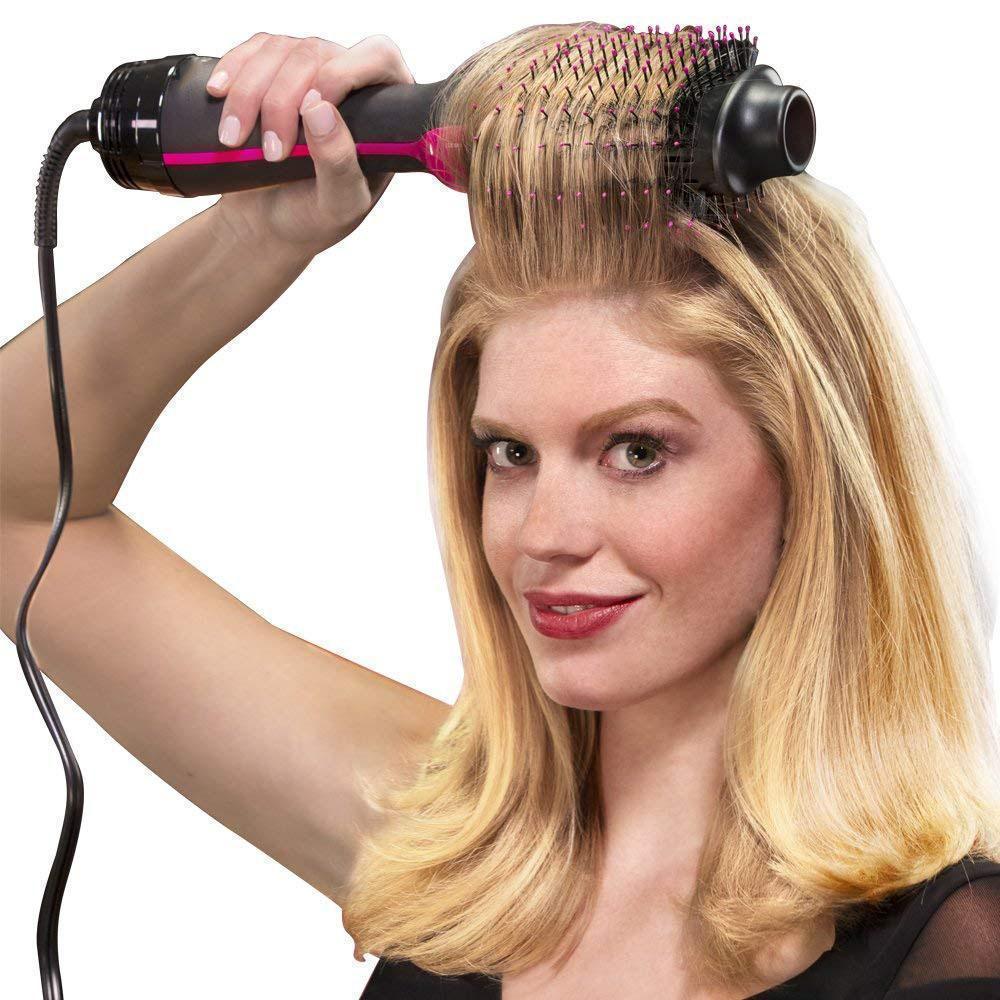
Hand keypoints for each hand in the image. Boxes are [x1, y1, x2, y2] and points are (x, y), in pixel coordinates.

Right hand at [207, 32, 414, 256]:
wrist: (269, 225)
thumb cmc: (314, 219)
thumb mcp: (338, 205)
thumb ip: (339, 163)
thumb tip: (319, 108)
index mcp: (383, 112)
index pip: (377, 59)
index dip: (342, 73)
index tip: (309, 112)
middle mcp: (350, 83)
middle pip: (316, 54)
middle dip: (282, 101)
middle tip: (271, 154)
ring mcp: (310, 73)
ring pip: (278, 50)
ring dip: (249, 92)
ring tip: (234, 141)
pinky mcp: (273, 72)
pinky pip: (252, 51)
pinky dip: (231, 70)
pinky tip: (218, 94)